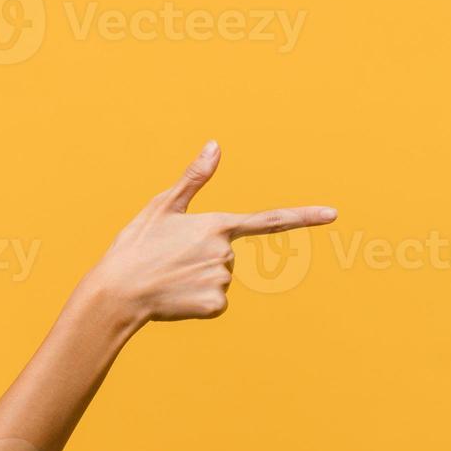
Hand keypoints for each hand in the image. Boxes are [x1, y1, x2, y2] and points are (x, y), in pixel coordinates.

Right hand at [86, 140, 337, 324]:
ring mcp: (223, 279)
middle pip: (226, 256)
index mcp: (217, 224)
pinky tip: (176, 298)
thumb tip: (216, 145)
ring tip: (169, 279)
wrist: (117, 292)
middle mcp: (226, 252)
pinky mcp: (216, 305)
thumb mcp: (162, 207)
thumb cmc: (136, 246)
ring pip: (220, 279)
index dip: (304, 217)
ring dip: (197, 280)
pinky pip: (215, 303)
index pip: (269, 220)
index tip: (334, 214)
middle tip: (170, 260)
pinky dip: (196, 303)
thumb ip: (194, 179)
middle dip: (202, 258)